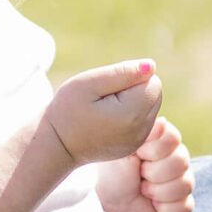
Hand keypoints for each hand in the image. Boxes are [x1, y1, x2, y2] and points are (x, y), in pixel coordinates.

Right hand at [44, 60, 161, 166]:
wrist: (56, 145)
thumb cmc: (67, 110)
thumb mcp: (89, 83)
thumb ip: (123, 72)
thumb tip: (151, 66)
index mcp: (132, 114)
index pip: (152, 80)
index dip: (130, 77)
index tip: (107, 89)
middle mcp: (141, 130)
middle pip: (155, 94)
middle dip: (135, 89)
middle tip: (106, 98)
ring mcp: (139, 141)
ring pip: (151, 106)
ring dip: (133, 101)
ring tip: (106, 109)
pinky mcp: (134, 145)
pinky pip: (143, 120)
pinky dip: (130, 115)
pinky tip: (109, 120)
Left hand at [95, 115, 193, 211]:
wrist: (106, 203)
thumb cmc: (112, 173)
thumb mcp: (123, 147)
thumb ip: (144, 132)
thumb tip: (163, 121)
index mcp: (162, 141)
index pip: (174, 138)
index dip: (156, 150)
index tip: (139, 155)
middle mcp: (175, 159)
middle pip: (182, 162)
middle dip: (154, 173)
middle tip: (139, 175)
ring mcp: (179, 182)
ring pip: (185, 185)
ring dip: (159, 192)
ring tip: (143, 191)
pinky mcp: (180, 205)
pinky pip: (185, 207)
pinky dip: (166, 209)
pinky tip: (153, 206)